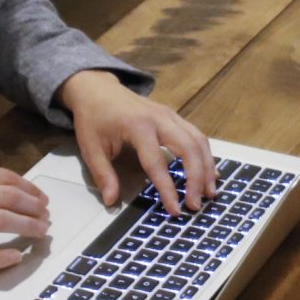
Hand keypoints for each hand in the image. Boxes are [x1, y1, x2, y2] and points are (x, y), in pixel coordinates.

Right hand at [0, 159, 49, 270]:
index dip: (29, 189)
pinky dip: (1, 257)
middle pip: (7, 198)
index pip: (4, 177)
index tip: (41, 198)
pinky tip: (15, 256)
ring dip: (26, 228)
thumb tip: (9, 190)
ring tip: (40, 233)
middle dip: (34, 208)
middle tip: (46, 217)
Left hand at [58, 69, 215, 215]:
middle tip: (196, 204)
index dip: (168, 189)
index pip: (157, 162)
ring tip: (209, 192)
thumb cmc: (93, 118)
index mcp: (137, 126)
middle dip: (197, 178)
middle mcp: (159, 118)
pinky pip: (196, 135)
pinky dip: (205, 155)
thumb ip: (103, 175)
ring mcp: (170, 115)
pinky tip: (209, 172)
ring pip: (198, 140)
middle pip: (188, 148)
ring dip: (207, 167)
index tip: (175, 210)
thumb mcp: (90, 148)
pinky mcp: (174, 116)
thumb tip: (112, 202)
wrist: (97, 88)